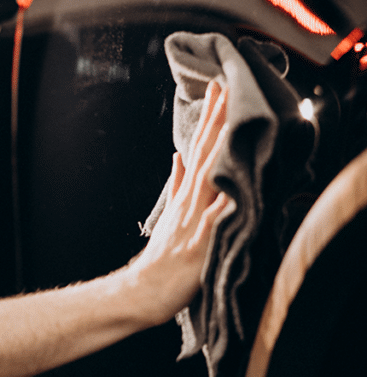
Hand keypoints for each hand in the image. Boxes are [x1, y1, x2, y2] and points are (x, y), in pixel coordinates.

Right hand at [132, 79, 230, 324]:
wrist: (144, 289)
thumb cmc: (163, 257)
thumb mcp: (171, 214)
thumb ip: (177, 185)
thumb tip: (178, 156)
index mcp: (186, 195)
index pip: (199, 148)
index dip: (209, 119)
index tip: (218, 88)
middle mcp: (190, 202)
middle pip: (204, 154)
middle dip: (214, 120)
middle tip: (223, 87)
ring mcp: (194, 221)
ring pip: (208, 177)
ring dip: (218, 149)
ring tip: (228, 121)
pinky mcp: (199, 245)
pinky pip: (214, 223)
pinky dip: (222, 205)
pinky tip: (232, 190)